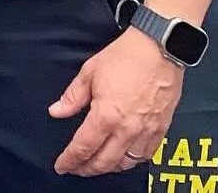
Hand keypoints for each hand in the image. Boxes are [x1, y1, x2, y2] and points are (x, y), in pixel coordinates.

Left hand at [49, 25, 183, 175]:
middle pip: (104, 162)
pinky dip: (131, 161)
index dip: (70, 160)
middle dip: (87, 168)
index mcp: (106, 116)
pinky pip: (145, 155)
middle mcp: (127, 129)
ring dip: (109, 167)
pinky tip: (123, 157)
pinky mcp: (161, 129)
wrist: (159, 49)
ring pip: (126, 163)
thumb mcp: (89, 73)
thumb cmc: (124, 57)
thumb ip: (72, 97)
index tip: (61, 166)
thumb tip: (56, 112)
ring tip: (97, 163)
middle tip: (76, 168)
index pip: (84, 147)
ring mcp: (147, 132)